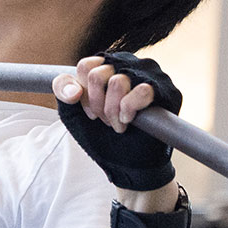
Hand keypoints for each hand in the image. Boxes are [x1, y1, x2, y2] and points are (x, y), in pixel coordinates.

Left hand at [53, 52, 181, 191]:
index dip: (83, 94)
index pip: (86, 66)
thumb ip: (63, 89)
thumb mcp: (72, 110)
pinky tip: (131, 120)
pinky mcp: (165, 90)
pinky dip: (129, 110)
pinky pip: (141, 92)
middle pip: (98, 75)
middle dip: (97, 106)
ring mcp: (149, 74)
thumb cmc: (102, 133)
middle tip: (105, 120)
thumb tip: (73, 91)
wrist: (126, 163)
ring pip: (117, 83)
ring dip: (112, 111)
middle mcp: (129, 64)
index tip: (90, 112)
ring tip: (118, 122)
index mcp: (108, 64)